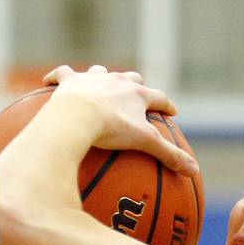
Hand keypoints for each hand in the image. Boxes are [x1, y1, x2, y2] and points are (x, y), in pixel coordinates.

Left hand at [42, 65, 196, 175]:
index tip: (172, 112)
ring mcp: (92, 79)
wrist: (78, 115)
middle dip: (136, 85)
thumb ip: (169, 156)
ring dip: (103, 77)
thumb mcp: (144, 143)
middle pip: (131, 79)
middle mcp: (116, 81)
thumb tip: (195, 172)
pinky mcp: (69, 81)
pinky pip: (61, 73)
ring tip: (101, 83)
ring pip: (101, 72)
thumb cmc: (112, 129)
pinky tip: (48, 81)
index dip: (166, 105)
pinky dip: (56, 76)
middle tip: (137, 92)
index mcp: (137, 94)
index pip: (158, 98)